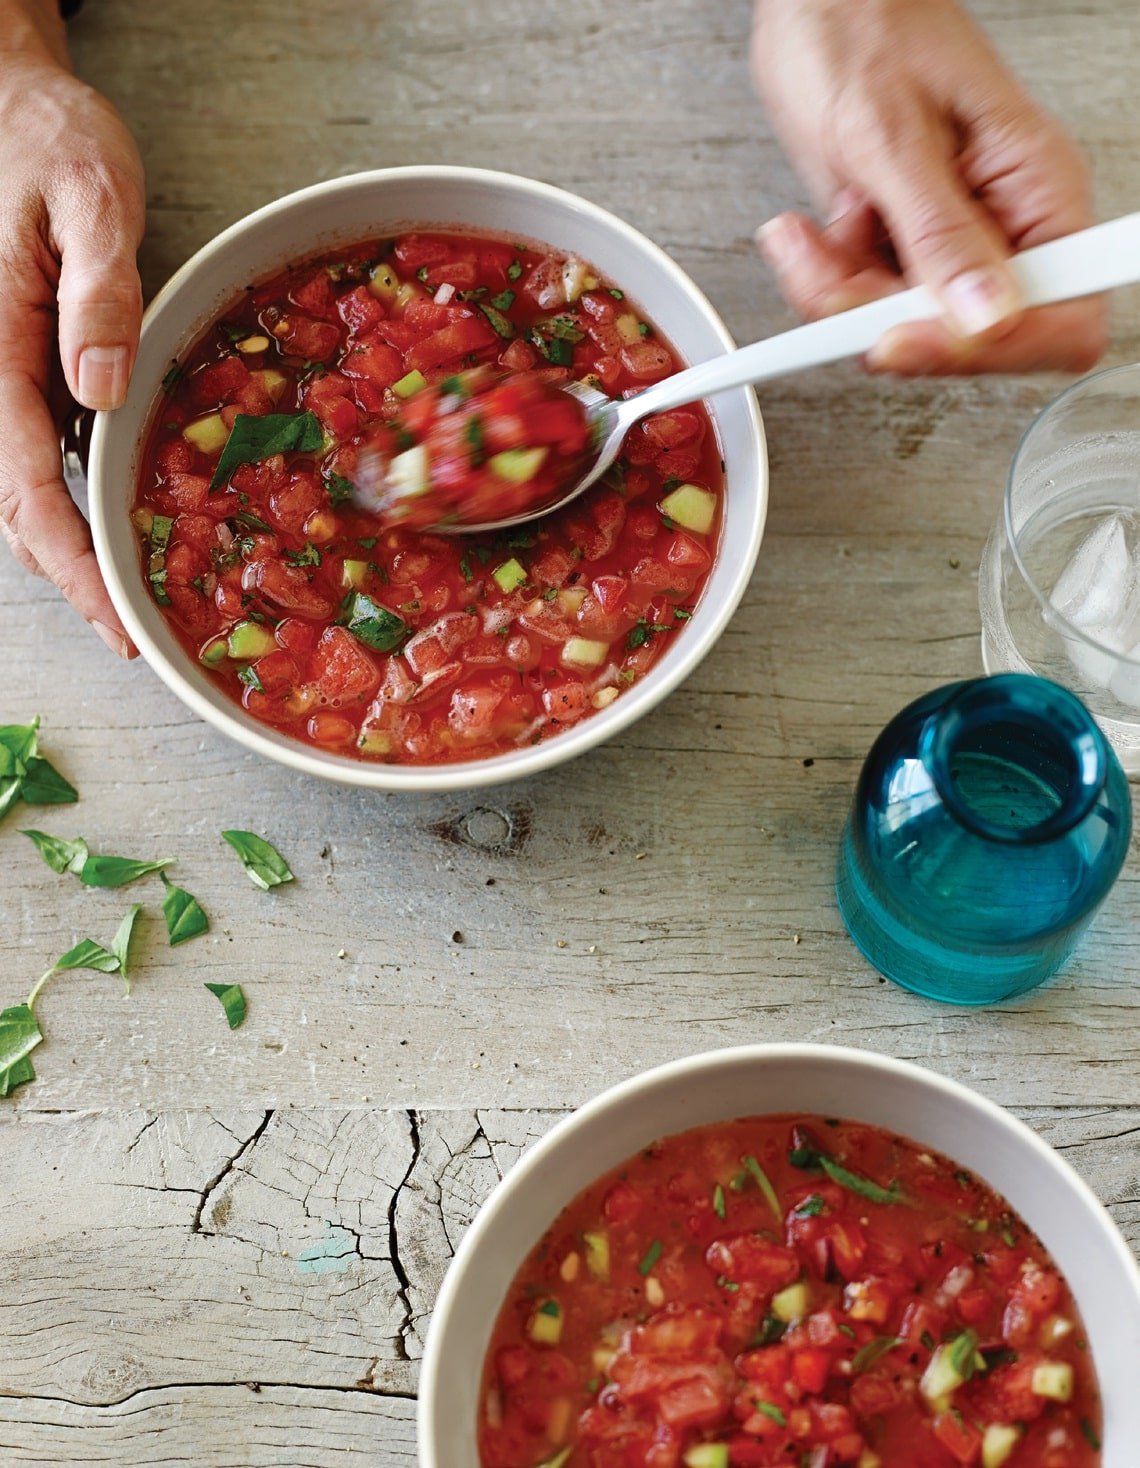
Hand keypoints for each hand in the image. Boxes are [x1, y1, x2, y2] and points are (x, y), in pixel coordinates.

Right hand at [0, 9, 143, 654]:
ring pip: (21, 489)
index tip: (114, 621)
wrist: (14, 107)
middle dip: (71, 579)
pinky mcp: (22, 366)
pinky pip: (37, 451)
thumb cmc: (49, 141)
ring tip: (127, 597)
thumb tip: (100, 385)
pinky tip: (113, 521)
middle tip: (131, 633)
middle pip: (15, 508)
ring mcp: (0, 374)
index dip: (70, 565)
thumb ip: (97, 288)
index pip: (24, 488)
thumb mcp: (87, 196)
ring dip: (68, 550)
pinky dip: (72, 500)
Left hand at [751, 0, 1107, 374]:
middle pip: (971, 341)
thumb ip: (939, 232)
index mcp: (1034, 188)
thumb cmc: (863, 29)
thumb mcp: (893, 135)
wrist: (813, 4)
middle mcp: (1000, 225)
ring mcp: (945, 244)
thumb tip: (990, 316)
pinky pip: (863, 308)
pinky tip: (808, 233)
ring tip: (812, 234)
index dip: (992, 347)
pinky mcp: (896, 251)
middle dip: (889, 318)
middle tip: (840, 272)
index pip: (1062, 318)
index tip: (911, 332)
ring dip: (840, 297)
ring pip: (903, 331)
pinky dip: (824, 282)